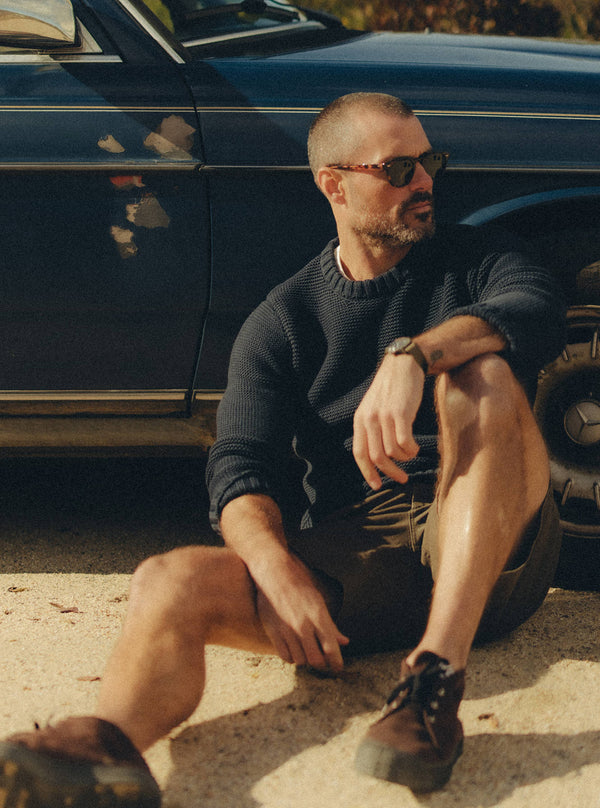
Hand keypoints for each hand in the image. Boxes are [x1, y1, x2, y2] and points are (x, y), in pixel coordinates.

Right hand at [255, 553, 348, 673]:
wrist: (275, 575)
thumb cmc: (300, 588)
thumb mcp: (319, 603)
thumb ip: (331, 626)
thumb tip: (344, 642)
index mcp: (318, 617)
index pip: (331, 648)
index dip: (336, 662)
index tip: (338, 667)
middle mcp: (303, 625)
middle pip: (316, 660)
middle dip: (321, 663)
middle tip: (322, 660)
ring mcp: (287, 630)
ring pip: (300, 660)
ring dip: (305, 659)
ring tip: (306, 651)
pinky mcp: (273, 632)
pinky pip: (285, 656)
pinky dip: (291, 657)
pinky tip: (294, 649)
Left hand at [353, 353, 423, 488]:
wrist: (404, 366)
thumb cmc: (392, 390)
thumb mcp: (374, 408)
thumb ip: (372, 429)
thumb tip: (378, 456)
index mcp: (360, 420)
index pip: (359, 453)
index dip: (367, 472)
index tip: (377, 485)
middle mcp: (369, 420)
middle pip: (377, 457)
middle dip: (391, 472)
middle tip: (402, 479)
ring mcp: (384, 416)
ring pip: (393, 452)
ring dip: (405, 459)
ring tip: (411, 455)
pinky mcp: (400, 413)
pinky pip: (405, 442)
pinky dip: (411, 450)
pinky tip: (415, 448)